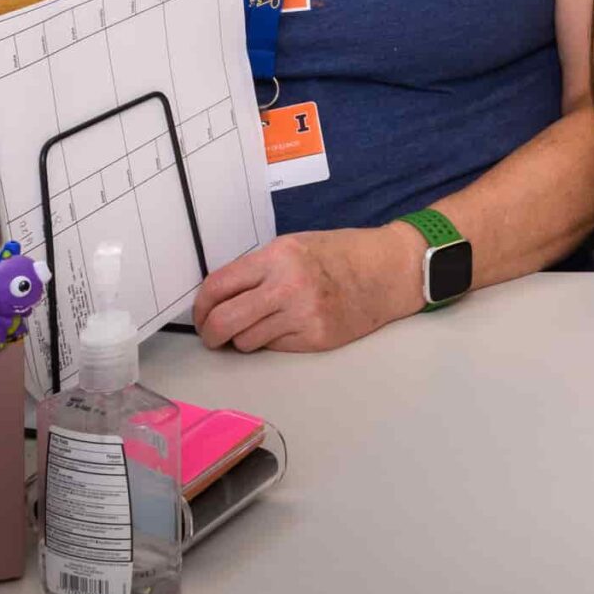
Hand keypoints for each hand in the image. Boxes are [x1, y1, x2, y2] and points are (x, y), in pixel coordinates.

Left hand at [191, 226, 423, 352]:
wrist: (391, 269)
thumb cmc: (344, 253)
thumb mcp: (296, 245)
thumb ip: (259, 268)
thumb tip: (222, 296)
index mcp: (278, 257)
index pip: (218, 286)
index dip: (201, 305)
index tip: (202, 313)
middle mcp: (287, 287)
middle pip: (224, 322)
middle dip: (210, 333)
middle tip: (213, 335)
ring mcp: (302, 316)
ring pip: (246, 341)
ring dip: (245, 338)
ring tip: (260, 326)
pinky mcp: (315, 339)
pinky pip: (275, 348)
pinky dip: (274, 341)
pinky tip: (289, 327)